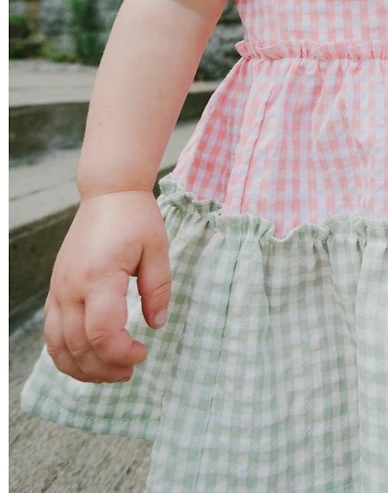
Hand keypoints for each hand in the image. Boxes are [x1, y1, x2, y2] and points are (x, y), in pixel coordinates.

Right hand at [44, 191, 170, 383]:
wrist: (108, 193)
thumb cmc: (135, 217)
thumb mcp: (157, 249)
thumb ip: (158, 289)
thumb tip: (157, 324)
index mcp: (98, 277)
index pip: (101, 333)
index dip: (121, 353)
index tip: (143, 352)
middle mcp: (71, 288)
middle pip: (78, 347)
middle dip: (105, 368)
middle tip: (132, 369)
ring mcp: (59, 289)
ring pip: (57, 346)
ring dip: (82, 368)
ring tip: (110, 372)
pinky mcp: (56, 289)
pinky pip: (51, 332)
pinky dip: (65, 353)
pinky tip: (88, 359)